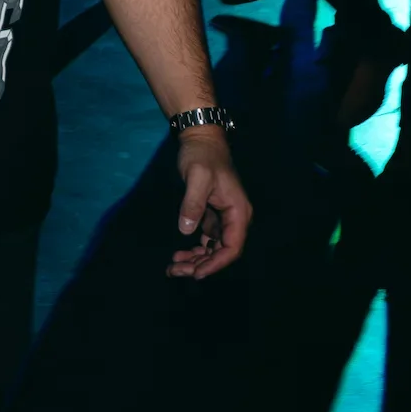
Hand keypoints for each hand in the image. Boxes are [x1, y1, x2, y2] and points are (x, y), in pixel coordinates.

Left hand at [169, 127, 250, 278]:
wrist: (199, 138)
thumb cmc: (201, 155)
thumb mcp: (197, 177)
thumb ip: (193, 203)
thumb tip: (187, 230)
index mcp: (238, 212)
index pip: (232, 247)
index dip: (215, 264)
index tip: (196, 273)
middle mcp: (234, 218)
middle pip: (221, 251)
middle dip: (200, 265)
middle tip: (174, 271)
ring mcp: (223, 217)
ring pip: (213, 248)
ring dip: (196, 260)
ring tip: (173, 267)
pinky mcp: (212, 215)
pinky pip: (206, 239)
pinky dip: (194, 249)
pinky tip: (179, 255)